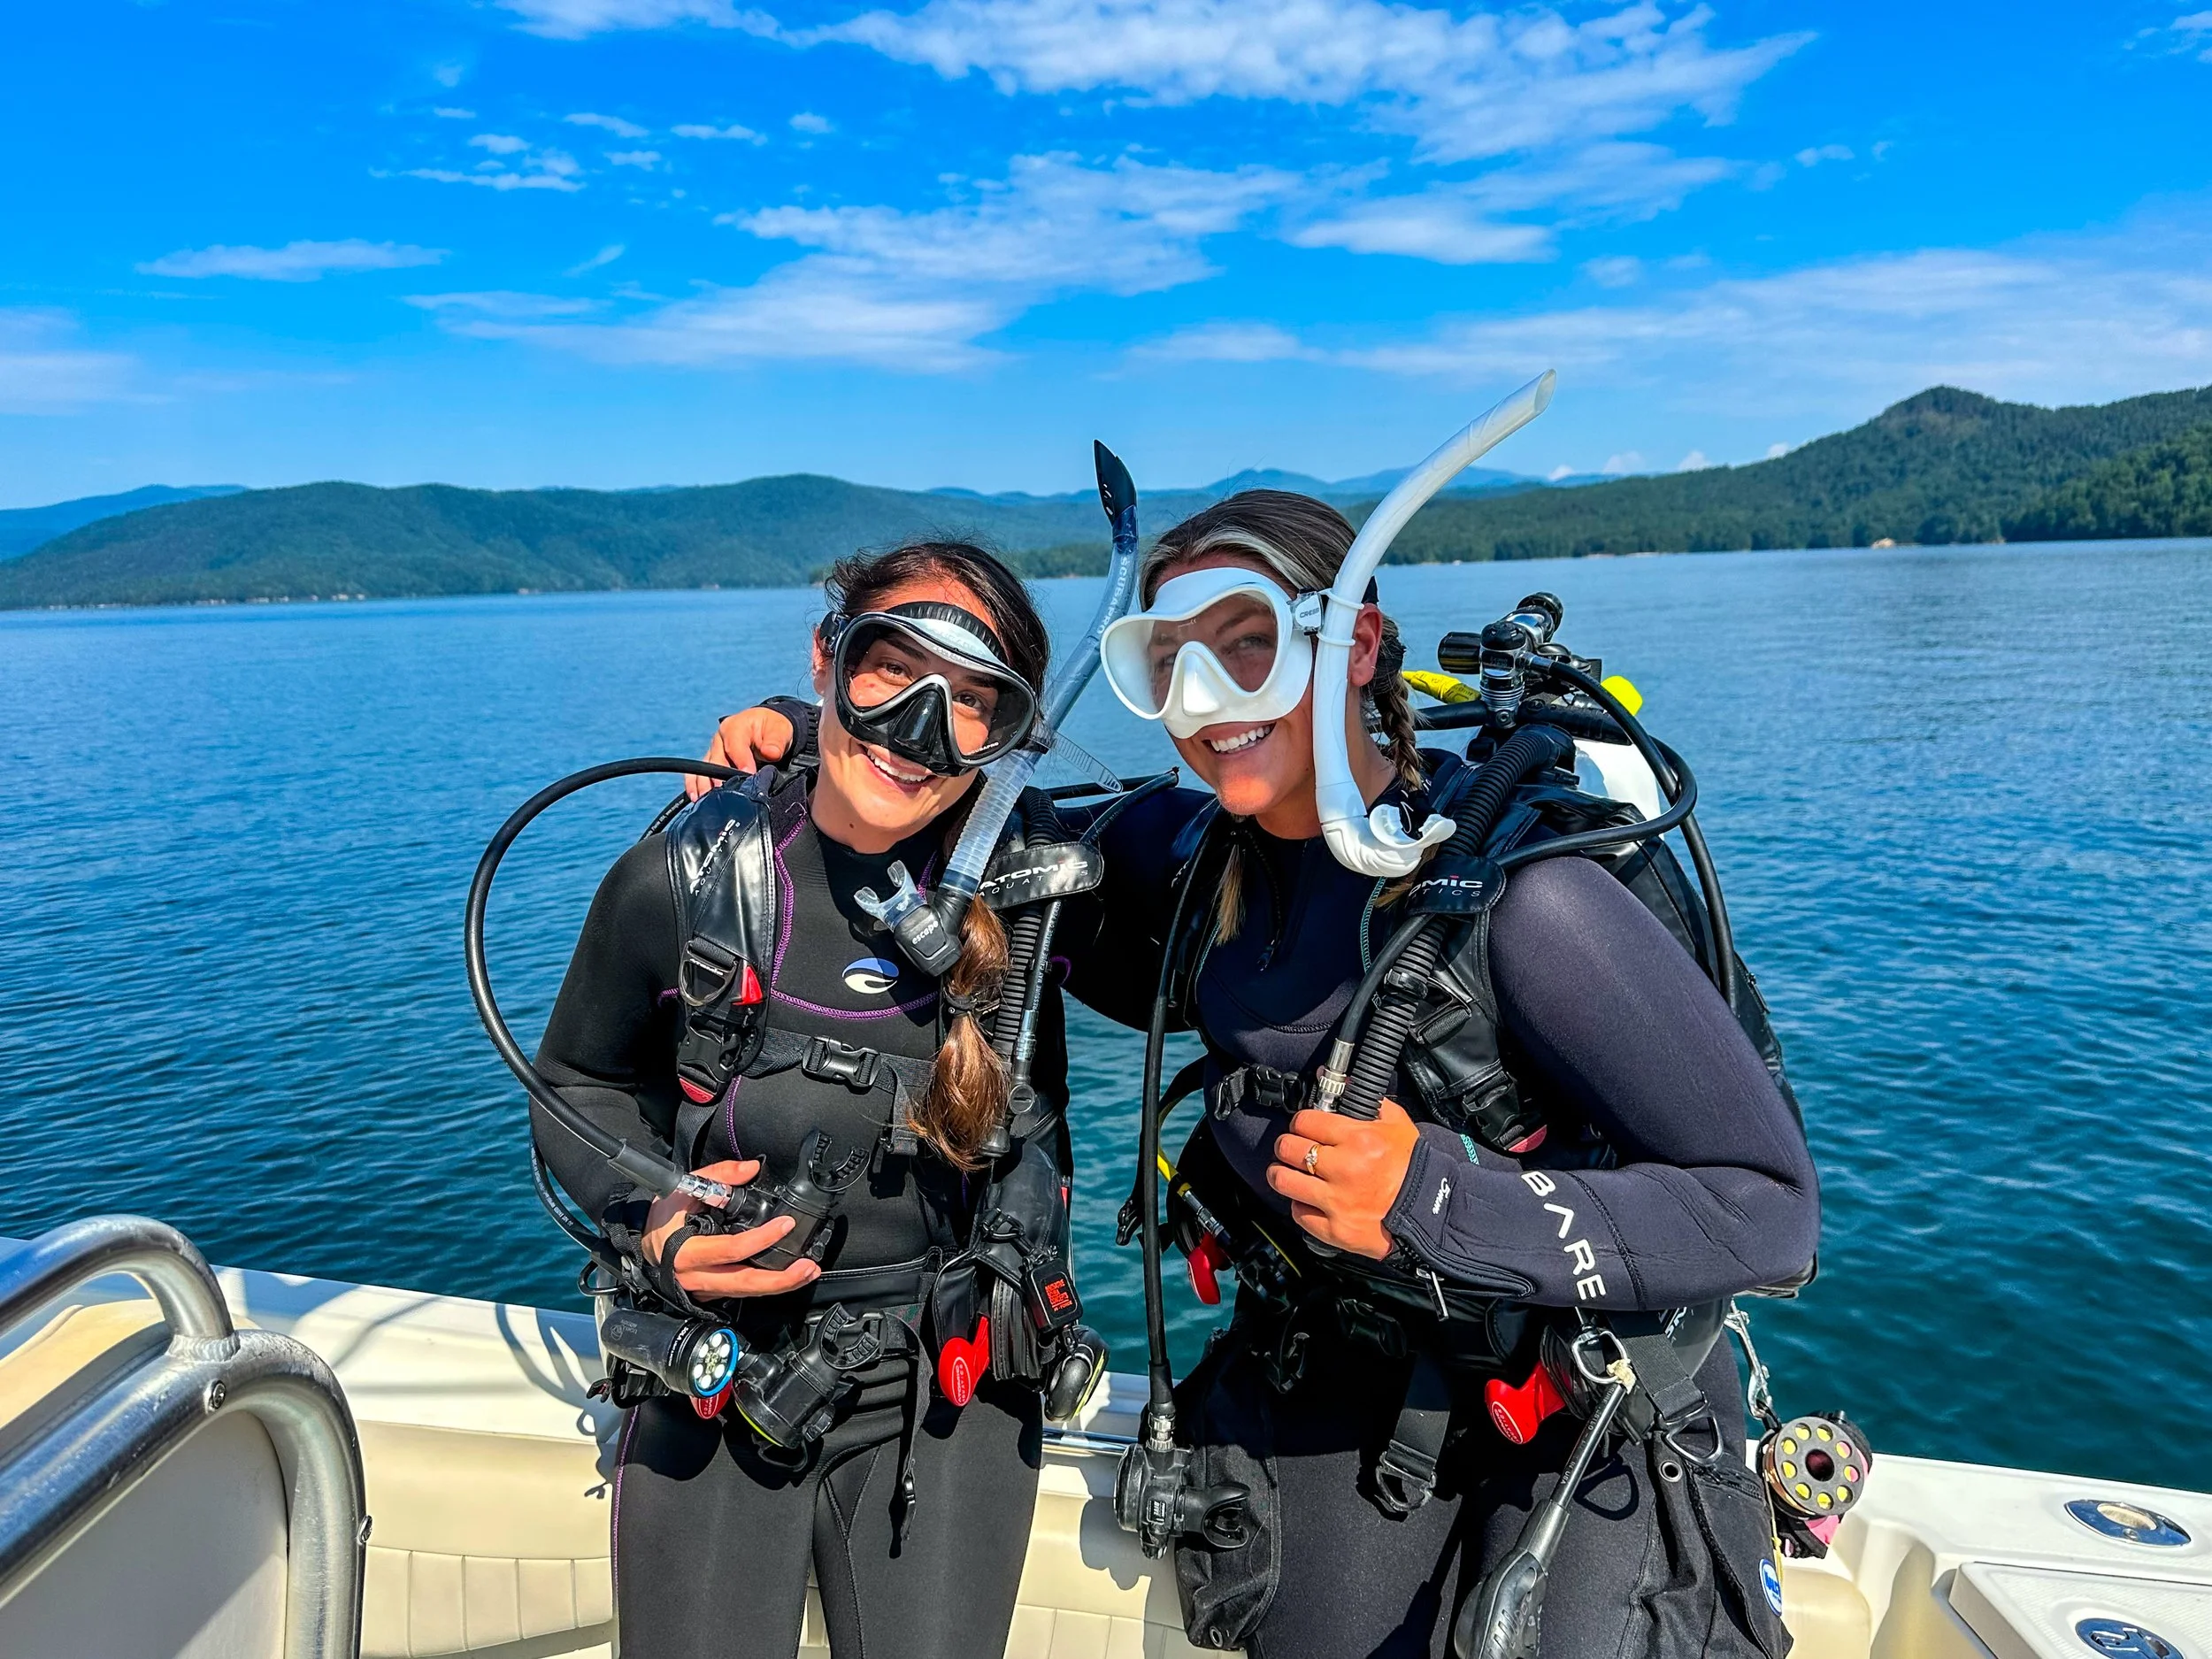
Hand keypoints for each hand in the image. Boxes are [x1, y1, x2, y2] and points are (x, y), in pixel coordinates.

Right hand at [642, 1159, 821, 1296]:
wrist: (642, 1245)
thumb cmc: (660, 1219)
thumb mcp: (682, 1189)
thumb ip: (718, 1175)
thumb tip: (751, 1168)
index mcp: (688, 1251)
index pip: (731, 1249)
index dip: (761, 1239)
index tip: (785, 1225)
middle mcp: (697, 1276)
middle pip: (744, 1283)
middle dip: (780, 1279)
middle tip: (808, 1267)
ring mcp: (704, 1289)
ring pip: (745, 1293)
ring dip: (779, 1286)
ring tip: (807, 1273)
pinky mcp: (710, 1294)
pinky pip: (740, 1294)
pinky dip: (765, 1287)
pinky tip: (786, 1278)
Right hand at [686, 707, 797, 799]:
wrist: (767, 730)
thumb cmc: (772, 729)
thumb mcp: (780, 730)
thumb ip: (775, 742)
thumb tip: (771, 753)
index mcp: (735, 727)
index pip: (734, 746)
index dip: (741, 761)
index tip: (748, 776)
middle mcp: (720, 739)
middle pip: (716, 760)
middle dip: (720, 778)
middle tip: (728, 795)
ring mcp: (713, 752)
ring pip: (704, 768)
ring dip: (705, 785)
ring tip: (708, 801)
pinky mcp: (711, 763)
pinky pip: (697, 774)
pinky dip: (695, 786)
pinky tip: (696, 798)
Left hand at [1267, 1099, 1421, 1259]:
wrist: (1432, 1213)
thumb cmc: (1414, 1168)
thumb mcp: (1398, 1125)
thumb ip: (1369, 1101)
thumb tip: (1345, 1083)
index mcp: (1358, 1139)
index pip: (1305, 1120)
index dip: (1301, 1122)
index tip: (1305, 1127)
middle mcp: (1343, 1169)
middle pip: (1287, 1148)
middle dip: (1286, 1145)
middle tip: (1292, 1148)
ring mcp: (1336, 1201)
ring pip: (1283, 1180)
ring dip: (1282, 1174)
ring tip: (1288, 1172)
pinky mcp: (1334, 1229)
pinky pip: (1299, 1213)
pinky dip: (1301, 1206)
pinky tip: (1310, 1200)